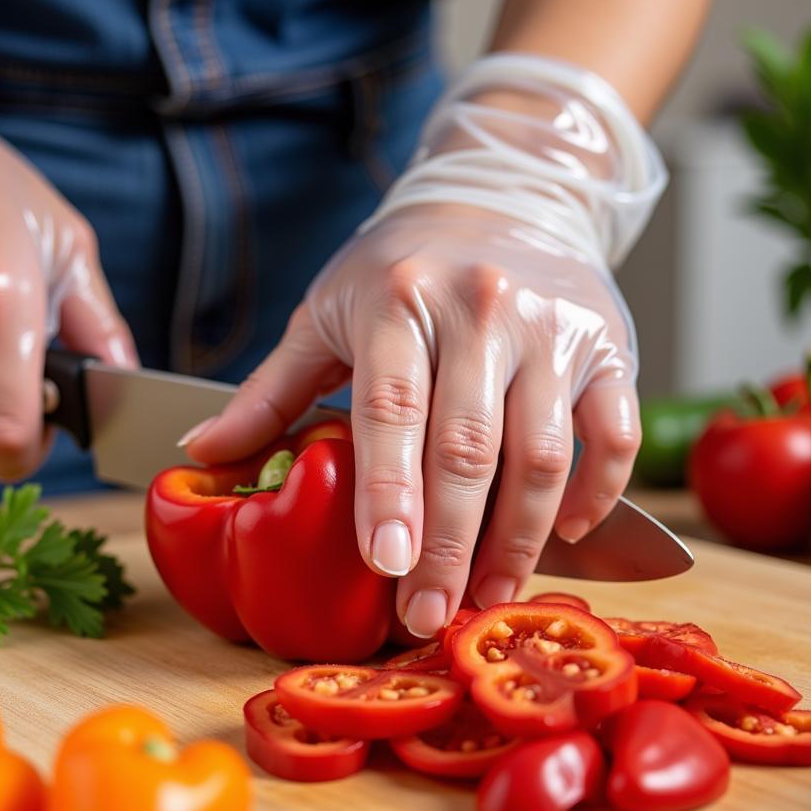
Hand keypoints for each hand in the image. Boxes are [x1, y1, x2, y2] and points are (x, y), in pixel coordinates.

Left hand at [180, 54, 662, 636]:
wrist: (502, 197)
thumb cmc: (400, 269)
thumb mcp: (326, 314)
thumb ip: (270, 390)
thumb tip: (198, 452)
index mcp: (400, 302)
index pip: (392, 412)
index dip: (388, 495)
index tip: (384, 567)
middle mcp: (482, 309)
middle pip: (468, 447)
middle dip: (450, 544)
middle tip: (430, 613)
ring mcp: (552, 327)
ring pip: (542, 451)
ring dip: (519, 537)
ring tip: (490, 593)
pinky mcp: (608, 344)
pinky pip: (612, 431)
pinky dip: (595, 490)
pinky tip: (563, 531)